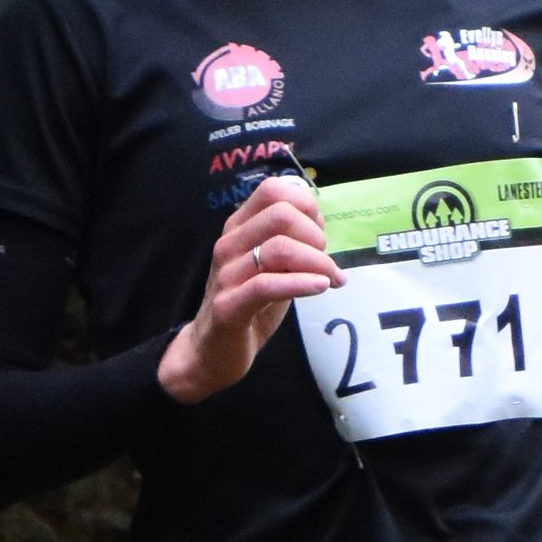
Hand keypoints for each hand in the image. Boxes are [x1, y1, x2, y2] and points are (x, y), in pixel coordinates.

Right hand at [157, 175, 341, 404]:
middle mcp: (229, 244)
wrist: (213, 352)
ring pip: (279, 248)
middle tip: (323, 261)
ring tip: (328, 278)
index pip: (273, 190)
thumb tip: (322, 224)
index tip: (319, 232)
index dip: (306, 205)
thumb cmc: (248, 305)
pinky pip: (268, 285)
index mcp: (238, 228)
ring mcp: (226, 274)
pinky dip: (302, 283)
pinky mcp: (229, 306)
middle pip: (281, 215)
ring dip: (316, 262)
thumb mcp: (272, 266)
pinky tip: (321, 287)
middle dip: (314, 235)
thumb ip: (291, 242)